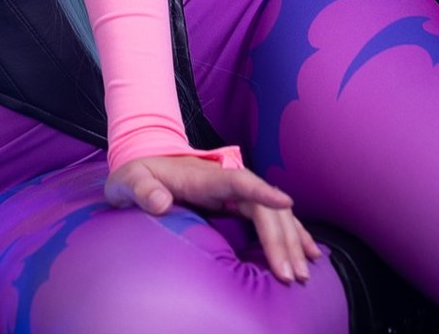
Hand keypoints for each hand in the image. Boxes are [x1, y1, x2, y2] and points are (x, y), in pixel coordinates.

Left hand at [105, 154, 320, 283]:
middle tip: (290, 275)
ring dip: (291, 240)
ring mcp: (235, 191)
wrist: (144, 162)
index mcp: (205, 177)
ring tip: (303, 272)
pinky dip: (292, 233)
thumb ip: (142, 189)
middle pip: (263, 206)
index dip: (262, 191)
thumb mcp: (130, 181)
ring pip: (274, 214)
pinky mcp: (238, 202)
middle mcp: (227, 181)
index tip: (285, 202)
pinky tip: (309, 252)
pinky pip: (272, 217)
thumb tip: (160, 203)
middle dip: (281, 238)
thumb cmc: (137, 176)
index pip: (239, 181)